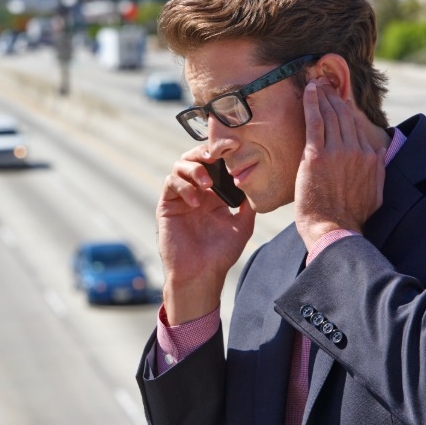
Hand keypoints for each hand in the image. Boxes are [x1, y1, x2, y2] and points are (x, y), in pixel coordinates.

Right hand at [157, 147, 255, 324]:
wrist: (200, 274)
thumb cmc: (221, 254)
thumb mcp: (242, 226)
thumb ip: (248, 204)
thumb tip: (258, 182)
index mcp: (213, 195)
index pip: (213, 165)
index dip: (219, 154)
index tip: (231, 150)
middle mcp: (195, 192)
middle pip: (194, 159)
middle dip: (203, 153)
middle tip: (215, 157)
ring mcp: (180, 198)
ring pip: (179, 166)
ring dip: (194, 169)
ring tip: (207, 183)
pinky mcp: (167, 206)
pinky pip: (170, 183)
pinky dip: (183, 185)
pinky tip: (195, 200)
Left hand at [295, 79, 385, 250]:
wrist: (334, 229)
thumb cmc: (351, 217)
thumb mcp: (375, 194)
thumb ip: (378, 171)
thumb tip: (380, 154)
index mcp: (371, 157)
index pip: (357, 125)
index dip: (346, 109)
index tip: (338, 99)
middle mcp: (357, 150)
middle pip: (344, 115)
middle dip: (333, 97)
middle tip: (324, 84)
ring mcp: (338, 151)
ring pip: (331, 115)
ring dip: (322, 95)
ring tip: (315, 84)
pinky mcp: (317, 155)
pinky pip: (315, 122)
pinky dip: (312, 103)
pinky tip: (309, 91)